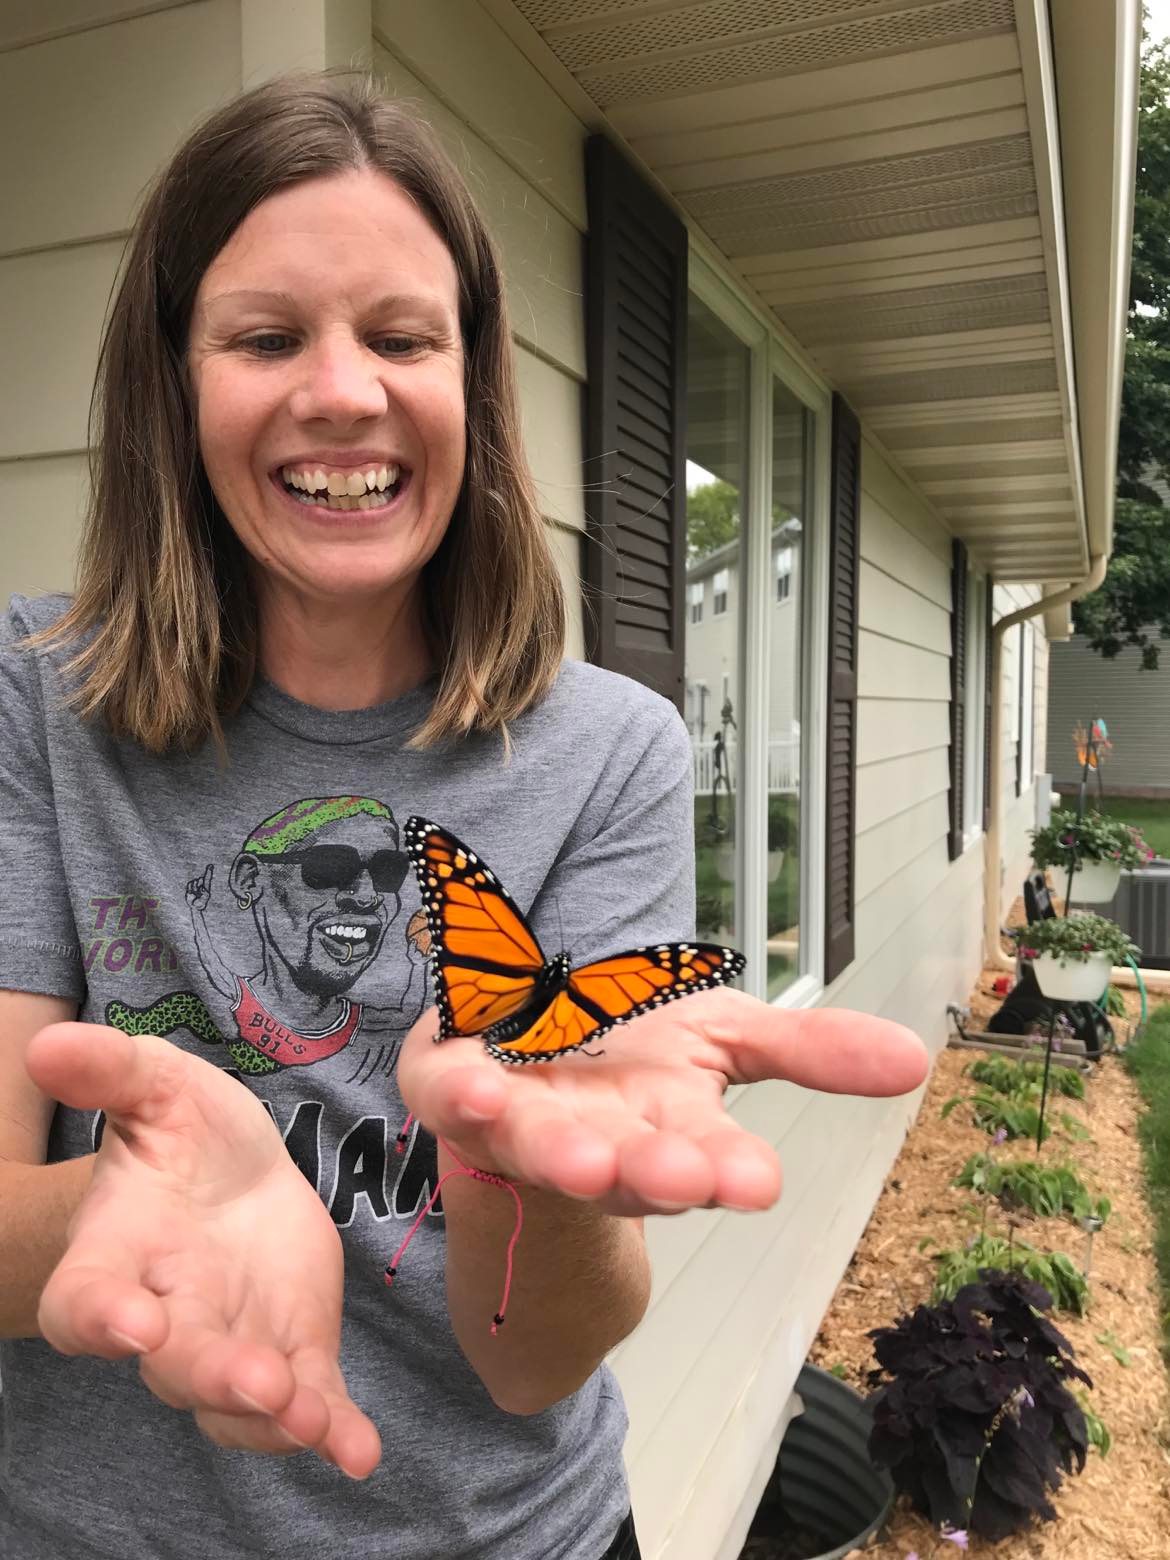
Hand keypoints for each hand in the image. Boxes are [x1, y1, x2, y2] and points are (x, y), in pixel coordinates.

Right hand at [25, 1023, 381, 1477]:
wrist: (241, 1170)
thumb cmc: (186, 1131)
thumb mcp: (158, 1085)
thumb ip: (111, 1072)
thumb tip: (47, 1043)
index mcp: (118, 1253)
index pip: (87, 1301)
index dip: (100, 1320)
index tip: (131, 1325)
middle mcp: (167, 1315)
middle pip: (175, 1365)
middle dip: (213, 1374)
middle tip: (257, 1381)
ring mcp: (232, 1341)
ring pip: (238, 1403)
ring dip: (272, 1417)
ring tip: (311, 1418)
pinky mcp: (293, 1352)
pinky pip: (309, 1403)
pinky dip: (332, 1430)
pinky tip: (360, 1451)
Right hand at [185, 864, 212, 912]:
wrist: (194, 905)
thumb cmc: (202, 902)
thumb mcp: (205, 898)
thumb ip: (205, 894)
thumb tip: (203, 888)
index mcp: (206, 886)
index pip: (208, 877)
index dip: (209, 871)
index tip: (211, 865)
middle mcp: (201, 884)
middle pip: (200, 879)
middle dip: (199, 883)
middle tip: (199, 891)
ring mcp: (195, 885)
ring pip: (195, 882)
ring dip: (195, 888)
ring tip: (196, 894)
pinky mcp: (190, 886)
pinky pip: (190, 884)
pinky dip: (191, 888)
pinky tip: (192, 893)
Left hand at [396, 990, 927, 1216]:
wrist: (524, 1040)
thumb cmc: (631, 1046)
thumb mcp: (728, 1035)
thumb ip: (811, 1049)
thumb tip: (918, 1058)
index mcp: (669, 1130)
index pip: (709, 1158)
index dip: (728, 1170)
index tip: (758, 1183)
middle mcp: (599, 1137)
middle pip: (628, 1168)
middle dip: (655, 1175)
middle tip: (684, 1179)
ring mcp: (522, 1117)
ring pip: (543, 1147)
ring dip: (564, 1154)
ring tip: (584, 1160)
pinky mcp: (454, 1084)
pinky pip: (451, 1097)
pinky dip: (464, 1096)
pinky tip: (478, 1091)